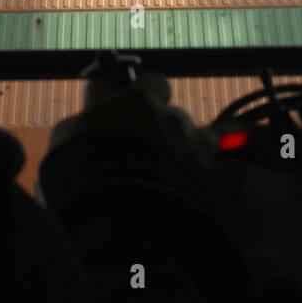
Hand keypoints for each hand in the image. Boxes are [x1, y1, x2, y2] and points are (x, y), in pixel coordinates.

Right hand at [50, 73, 218, 177]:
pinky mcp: (216, 183)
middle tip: (147, 156)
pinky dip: (223, 177)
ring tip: (179, 172)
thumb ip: (92, 108)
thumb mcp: (70, 132)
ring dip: (194, 151)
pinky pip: (231, 173)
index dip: (148, 97)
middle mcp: (174, 120)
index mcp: (141, 102)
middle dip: (166, 133)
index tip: (137, 110)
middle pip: (177, 117)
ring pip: (206, 139)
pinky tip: (213, 186)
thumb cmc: (82, 171)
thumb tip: (98, 89)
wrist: (114, 218)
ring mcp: (197, 150)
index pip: (155, 84)